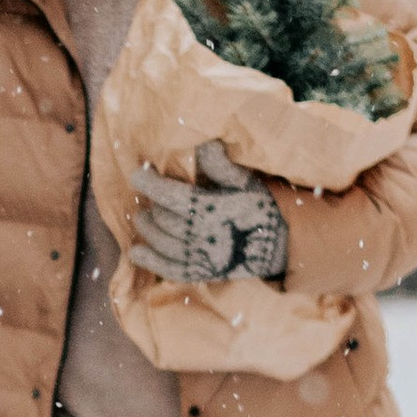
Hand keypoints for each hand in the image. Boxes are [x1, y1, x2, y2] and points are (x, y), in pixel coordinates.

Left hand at [128, 156, 287, 285]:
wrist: (281, 245)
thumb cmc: (260, 208)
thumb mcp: (245, 182)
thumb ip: (220, 165)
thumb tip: (203, 143)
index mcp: (210, 208)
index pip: (168, 194)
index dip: (148, 182)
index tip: (138, 174)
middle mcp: (201, 235)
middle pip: (162, 218)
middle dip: (151, 204)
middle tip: (148, 196)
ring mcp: (200, 257)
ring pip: (160, 242)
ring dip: (146, 229)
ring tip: (142, 217)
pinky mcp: (201, 273)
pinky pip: (168, 269)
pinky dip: (149, 261)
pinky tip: (136, 252)